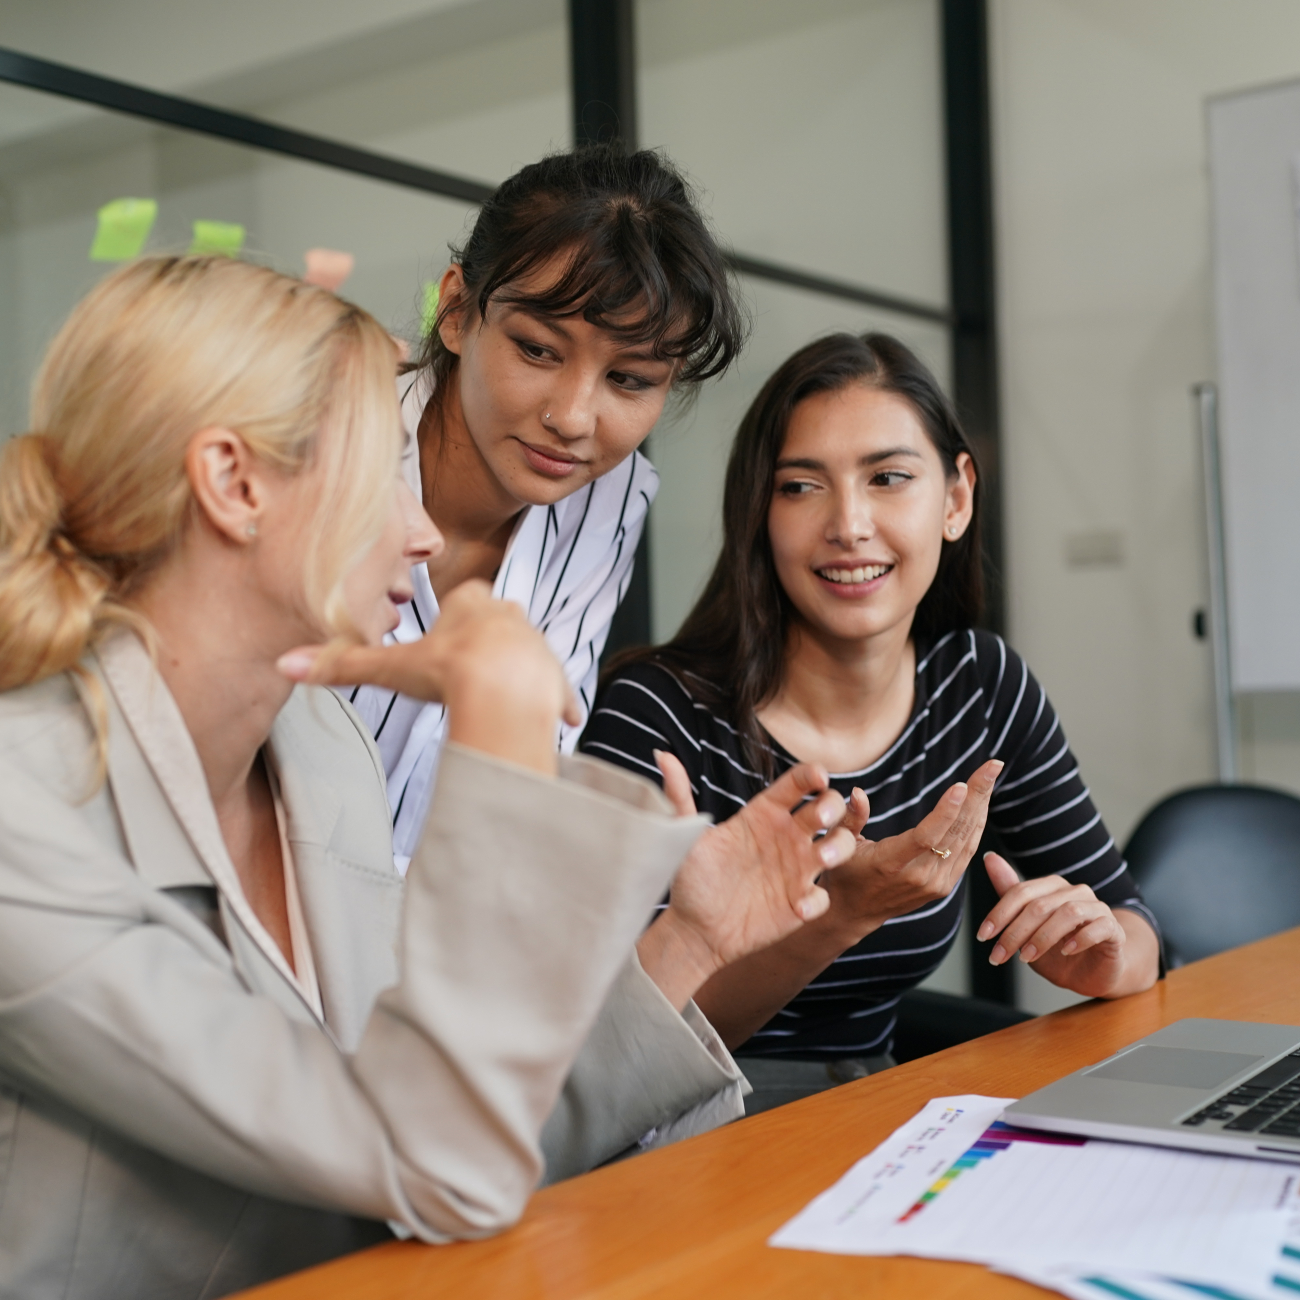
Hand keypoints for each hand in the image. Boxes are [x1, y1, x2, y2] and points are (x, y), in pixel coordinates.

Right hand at [277, 580, 577, 772]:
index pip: (464, 599)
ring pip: (527, 656)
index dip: (453, 621)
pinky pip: (555, 692)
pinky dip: (553, 706)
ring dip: (515, 674)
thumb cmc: (446, 672)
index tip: (442, 643)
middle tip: (465, 672)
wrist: (500, 691)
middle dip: (485, 644)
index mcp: (472, 603)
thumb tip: (286, 664)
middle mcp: (509, 616)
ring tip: (495, 699)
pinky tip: (556, 723)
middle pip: (498, 623)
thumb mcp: (389, 667)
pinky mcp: (555, 679)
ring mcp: (536, 645)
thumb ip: (342, 666)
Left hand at [636, 752, 855, 1009]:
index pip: (797, 784)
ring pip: (839, 845)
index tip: (818, 777)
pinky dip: (816, 900)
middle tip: (820, 817)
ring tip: (821, 858)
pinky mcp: (800, 902)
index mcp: (763, 814)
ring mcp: (797, 869)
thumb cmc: (691, 878)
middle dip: (833, 807)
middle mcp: (786, 836)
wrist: (695, 929)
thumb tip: (661, 755)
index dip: (812, 775)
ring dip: (838, 847)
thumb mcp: (685, 836)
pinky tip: (798, 908)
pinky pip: (822, 896)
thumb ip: (678, 795)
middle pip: (828, 808)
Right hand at [822, 759, 1002, 938]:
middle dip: (976, 795)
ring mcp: (934, 884)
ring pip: (966, 839)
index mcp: (891, 864)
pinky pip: (966, 851)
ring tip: (991, 774)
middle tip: (992, 765)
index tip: (962, 786)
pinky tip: (982, 802)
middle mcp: (918, 876)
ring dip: (981, 805)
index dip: (946, 811)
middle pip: (954, 832)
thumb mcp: (840, 843)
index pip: (926, 836)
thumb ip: (851, 817)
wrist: (854, 912)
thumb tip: (858, 792)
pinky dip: (976, 824)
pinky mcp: (943, 886)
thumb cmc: (844, 871)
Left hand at [978, 853, 1138, 997]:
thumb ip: (1009, 895)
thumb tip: (990, 857)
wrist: (1095, 973)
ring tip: (1027, 957)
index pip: (1021, 892)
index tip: (982, 937)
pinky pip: (1100, 926)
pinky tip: (1066, 951)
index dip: (999, 914)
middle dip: (1015, 932)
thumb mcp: (1027, 928)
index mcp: (1052, 887)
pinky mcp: (1114, 929)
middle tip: (1000, 955)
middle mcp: (1074, 892)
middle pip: (1040, 905)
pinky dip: (1081, 938)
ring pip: (1068, 913)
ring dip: (1043, 937)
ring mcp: (1097, 909)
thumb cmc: (1058, 950)